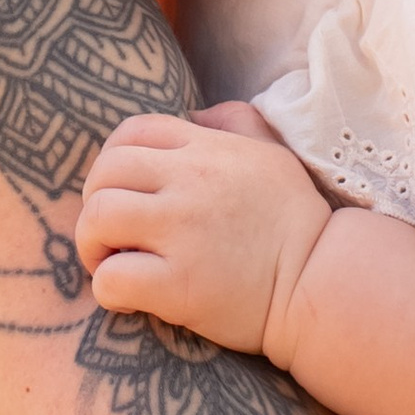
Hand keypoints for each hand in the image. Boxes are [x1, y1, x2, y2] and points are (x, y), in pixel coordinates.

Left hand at [76, 104, 333, 361]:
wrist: (322, 284)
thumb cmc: (295, 222)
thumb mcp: (271, 152)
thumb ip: (231, 123)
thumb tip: (193, 116)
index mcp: (207, 149)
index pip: (131, 133)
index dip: (111, 163)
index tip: (125, 195)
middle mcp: (190, 182)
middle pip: (104, 173)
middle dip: (94, 204)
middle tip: (112, 235)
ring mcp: (183, 232)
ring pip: (97, 218)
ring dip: (93, 246)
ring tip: (113, 263)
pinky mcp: (179, 285)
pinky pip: (110, 278)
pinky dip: (108, 290)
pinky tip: (132, 298)